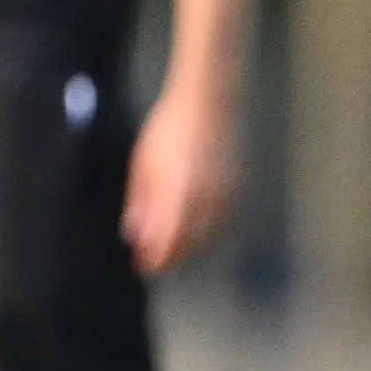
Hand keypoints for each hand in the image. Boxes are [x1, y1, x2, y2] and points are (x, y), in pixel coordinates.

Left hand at [122, 83, 238, 274]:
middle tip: (153, 259)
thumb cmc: (167, 131)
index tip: (142, 266)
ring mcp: (224, 197)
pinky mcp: (235, 190)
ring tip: (173, 248)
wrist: (206, 104)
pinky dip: (207, 233)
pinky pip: (222, 223)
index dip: (155, 258)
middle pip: (189, 244)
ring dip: (190, 247)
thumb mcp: (144, 165)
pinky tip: (196, 231)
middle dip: (171, 256)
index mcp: (179, 196)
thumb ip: (142, 201)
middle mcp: (205, 202)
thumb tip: (135, 234)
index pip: (168, 242)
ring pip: (208, 236)